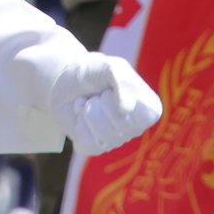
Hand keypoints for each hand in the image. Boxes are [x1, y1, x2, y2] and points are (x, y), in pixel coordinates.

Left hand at [49, 53, 163, 155]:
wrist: (64, 80)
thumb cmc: (92, 72)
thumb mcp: (110, 66)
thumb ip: (123, 81)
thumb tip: (126, 110)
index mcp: (149, 108)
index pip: (146, 114)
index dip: (123, 95)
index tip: (114, 87)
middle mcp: (135, 128)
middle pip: (121, 123)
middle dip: (102, 102)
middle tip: (99, 94)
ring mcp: (115, 140)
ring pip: (103, 133)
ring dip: (89, 111)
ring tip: (90, 103)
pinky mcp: (94, 147)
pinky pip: (88, 142)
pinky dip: (79, 124)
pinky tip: (81, 116)